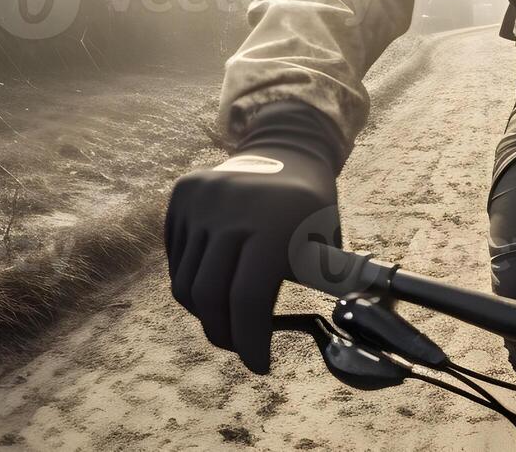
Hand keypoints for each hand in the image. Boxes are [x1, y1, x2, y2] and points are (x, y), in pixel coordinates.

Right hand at [166, 103, 340, 372]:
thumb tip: (338, 328)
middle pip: (209, 296)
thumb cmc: (313, 209)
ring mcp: (201, 200)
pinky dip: (193, 283)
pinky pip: (176, 259)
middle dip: (223, 334)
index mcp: (274, 221)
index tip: (260, 365)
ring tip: (228, 319)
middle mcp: (231, 208)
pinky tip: (216, 284)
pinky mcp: (181, 196)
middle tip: (239, 348)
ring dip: (205, 312)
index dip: (251, 341)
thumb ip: (321, 283)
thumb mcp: (327, 241)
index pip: (249, 298)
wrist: (287, 149)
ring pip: (186, 282)